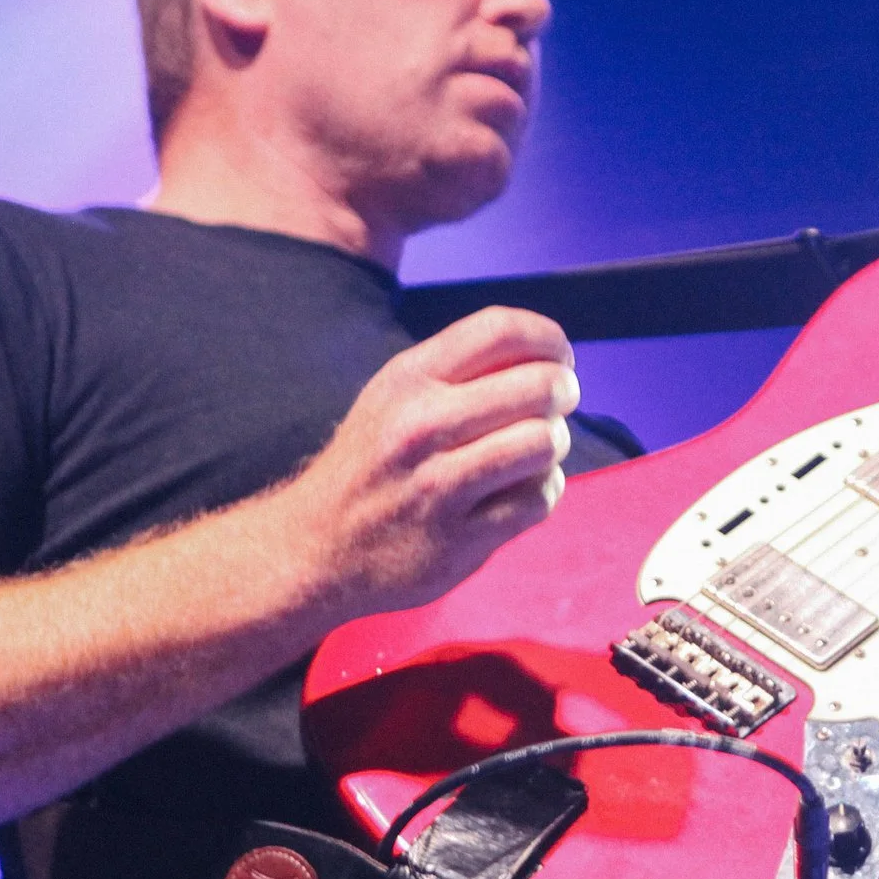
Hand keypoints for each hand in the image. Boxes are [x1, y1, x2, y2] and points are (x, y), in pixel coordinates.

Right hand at [276, 306, 580, 615]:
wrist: (315, 549)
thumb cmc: (372, 463)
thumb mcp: (394, 397)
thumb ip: (459, 371)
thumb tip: (546, 352)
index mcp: (407, 380)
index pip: (501, 330)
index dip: (550, 339)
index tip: (559, 358)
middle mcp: (421, 427)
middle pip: (538, 386)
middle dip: (563, 391)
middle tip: (557, 404)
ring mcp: (440, 487)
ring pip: (545, 443)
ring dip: (554, 443)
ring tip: (535, 449)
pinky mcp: (460, 541)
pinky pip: (539, 500)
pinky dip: (543, 490)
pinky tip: (519, 490)